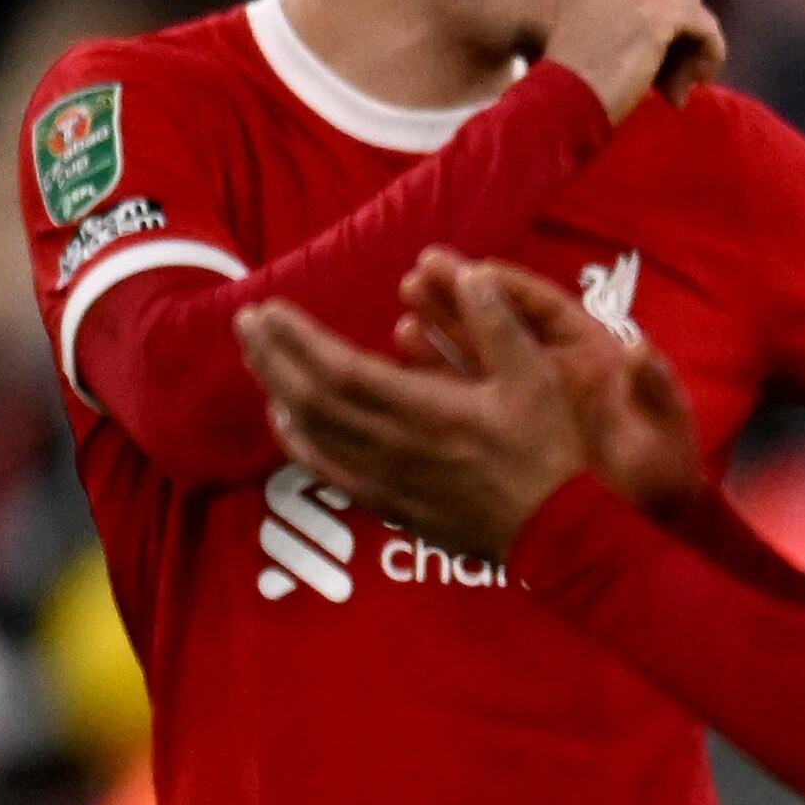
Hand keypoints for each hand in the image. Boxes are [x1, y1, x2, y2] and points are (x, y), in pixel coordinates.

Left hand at [238, 272, 598, 551]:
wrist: (558, 532)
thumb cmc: (550, 453)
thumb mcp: (538, 377)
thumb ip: (499, 323)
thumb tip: (467, 272)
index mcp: (427, 410)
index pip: (339, 370)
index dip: (297, 339)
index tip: (269, 307)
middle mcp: (396, 446)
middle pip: (311, 400)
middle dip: (272, 358)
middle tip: (246, 322)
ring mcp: (389, 480)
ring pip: (313, 434)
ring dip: (277, 392)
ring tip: (258, 359)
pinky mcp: (392, 504)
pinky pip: (330, 471)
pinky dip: (299, 443)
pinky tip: (286, 421)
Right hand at [407, 251, 700, 508]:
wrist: (648, 522)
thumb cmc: (663, 471)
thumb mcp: (667, 429)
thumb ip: (655, 388)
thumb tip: (638, 349)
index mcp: (595, 355)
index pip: (547, 309)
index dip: (509, 286)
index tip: (474, 270)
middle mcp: (554, 367)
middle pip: (501, 322)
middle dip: (459, 297)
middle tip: (419, 273)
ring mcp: (526, 396)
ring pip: (475, 353)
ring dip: (439, 330)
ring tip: (405, 312)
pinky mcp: (504, 425)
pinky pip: (464, 393)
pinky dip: (434, 376)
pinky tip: (405, 360)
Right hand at [542, 0, 724, 122]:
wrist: (566, 93)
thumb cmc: (576, 69)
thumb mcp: (593, 16)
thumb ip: (630, 5)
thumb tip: (685, 19)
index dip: (664, 15)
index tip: (660, 52)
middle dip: (681, 30)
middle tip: (675, 71)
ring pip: (693, 9)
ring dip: (694, 46)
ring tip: (680, 82)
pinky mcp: (661, 12)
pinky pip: (706, 27)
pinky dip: (710, 52)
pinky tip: (700, 77)